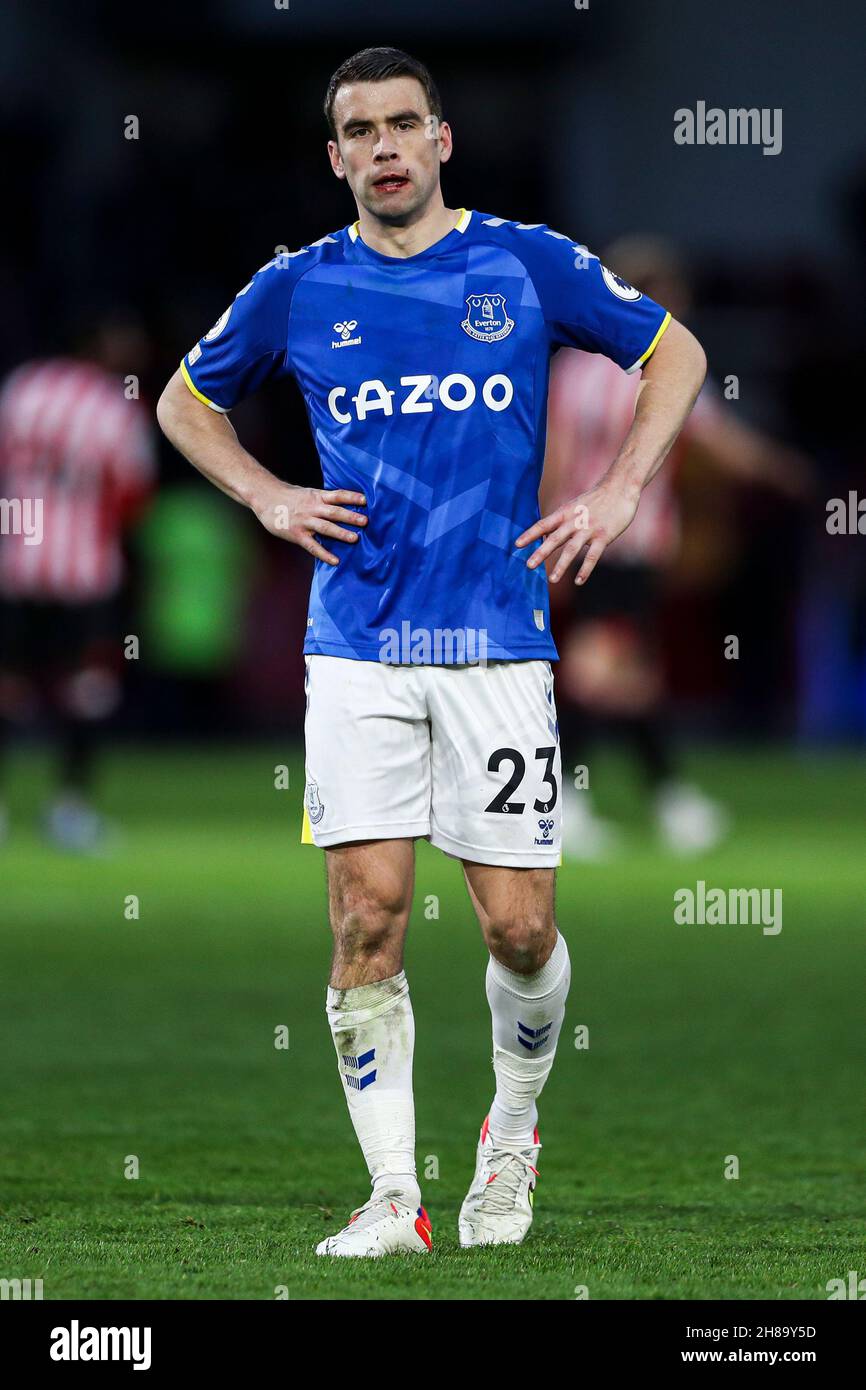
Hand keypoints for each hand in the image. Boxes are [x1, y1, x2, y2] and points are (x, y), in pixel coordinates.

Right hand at [253, 482, 366, 564]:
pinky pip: (313, 546)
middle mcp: (312, 508)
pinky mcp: (296, 534)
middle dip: (350, 516)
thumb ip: (322, 499)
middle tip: (365, 521)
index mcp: (316, 496)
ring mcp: (304, 521)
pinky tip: (335, 560)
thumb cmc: (287, 496)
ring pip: (325, 527)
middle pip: (334, 512)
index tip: (365, 500)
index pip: (337, 495)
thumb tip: (341, 503)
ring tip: (355, 538)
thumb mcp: (306, 493)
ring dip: (340, 532)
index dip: (351, 497)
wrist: (264, 497)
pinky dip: (324, 554)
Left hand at [516, 481, 639, 584]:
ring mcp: (589, 529)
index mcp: (565, 513)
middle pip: (555, 538)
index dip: (530, 534)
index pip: (543, 524)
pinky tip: (579, 581)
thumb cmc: (596, 499)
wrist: (620, 488)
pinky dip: (586, 569)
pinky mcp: (604, 536)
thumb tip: (544, 535)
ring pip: (572, 549)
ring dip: (561, 565)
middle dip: (541, 553)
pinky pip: (593, 556)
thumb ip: (561, 521)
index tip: (517, 545)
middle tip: (529, 566)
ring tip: (552, 579)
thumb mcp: (574, 506)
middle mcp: (574, 521)